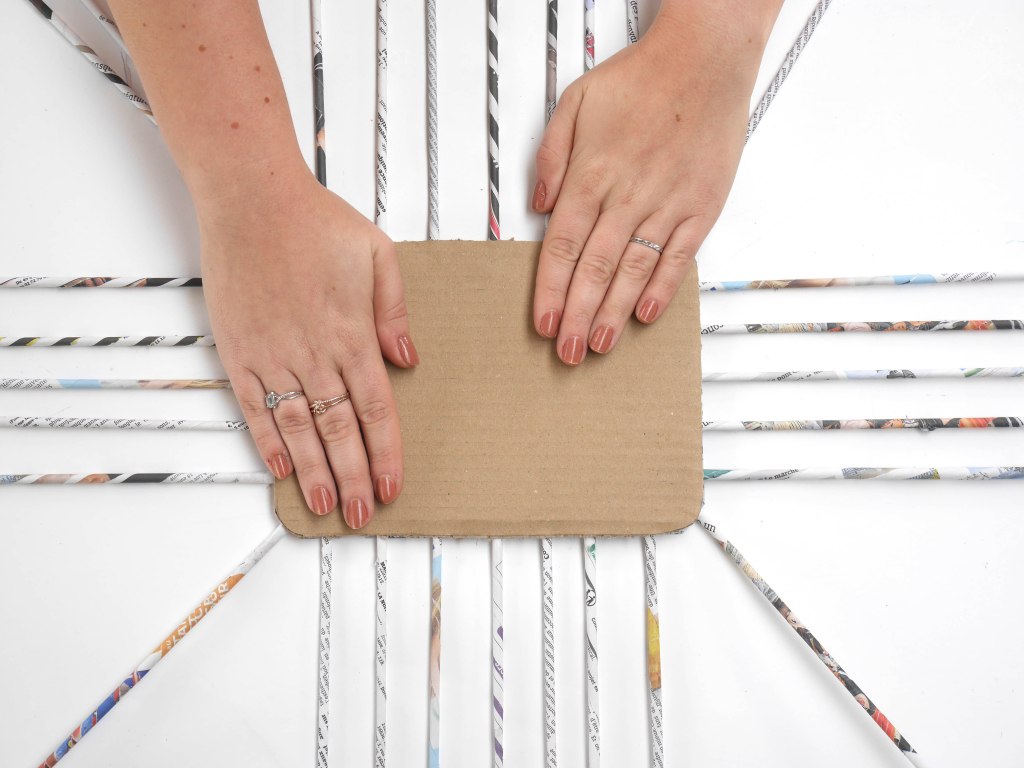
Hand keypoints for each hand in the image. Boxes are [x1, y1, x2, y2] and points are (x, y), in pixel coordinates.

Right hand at [199, 170, 418, 527]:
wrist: (251, 198)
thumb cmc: (315, 220)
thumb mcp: (378, 254)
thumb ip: (395, 311)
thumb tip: (408, 358)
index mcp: (352, 332)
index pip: (376, 408)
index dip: (385, 452)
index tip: (393, 485)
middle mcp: (313, 351)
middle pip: (339, 430)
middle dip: (354, 478)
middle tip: (363, 515)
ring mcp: (272, 354)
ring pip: (297, 427)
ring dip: (314, 472)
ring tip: (327, 508)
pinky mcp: (239, 350)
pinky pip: (254, 406)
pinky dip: (266, 441)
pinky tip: (279, 469)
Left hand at [531, 6, 774, 362]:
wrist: (705, 58)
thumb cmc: (641, 78)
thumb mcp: (574, 103)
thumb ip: (551, 156)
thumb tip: (537, 204)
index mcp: (592, 173)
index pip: (561, 246)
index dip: (549, 290)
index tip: (542, 322)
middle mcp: (628, 194)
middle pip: (594, 269)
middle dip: (577, 316)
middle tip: (567, 353)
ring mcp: (667, 203)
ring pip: (634, 271)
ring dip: (614, 313)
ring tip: (599, 343)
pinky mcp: (701, 207)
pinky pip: (679, 257)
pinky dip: (663, 289)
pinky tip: (646, 315)